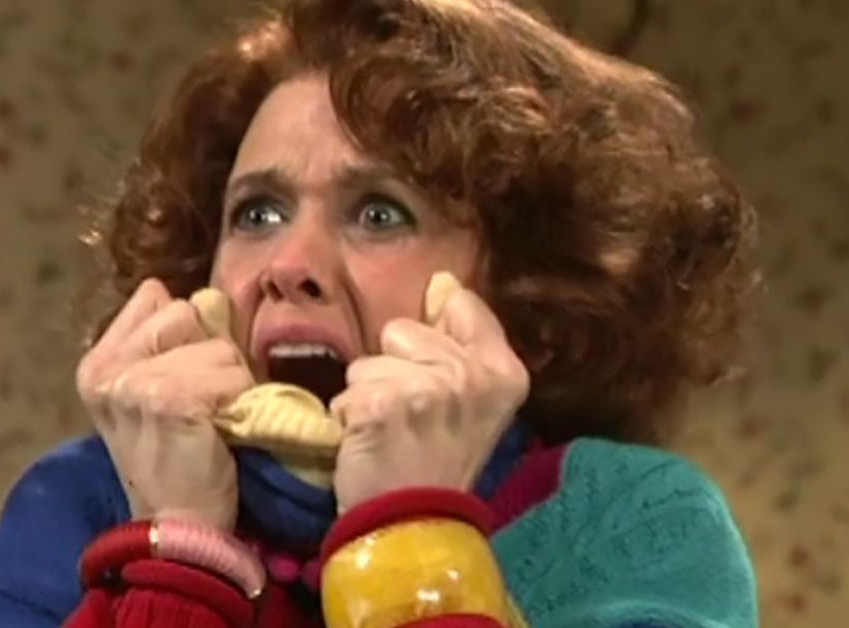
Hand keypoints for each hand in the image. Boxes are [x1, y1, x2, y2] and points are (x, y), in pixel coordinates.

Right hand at [75, 278, 252, 530]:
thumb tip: (208, 299)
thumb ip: (168, 344)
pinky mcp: (170, 399)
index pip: (154, 297)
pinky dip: (240, 400)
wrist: (177, 526)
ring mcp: (135, 383)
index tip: (184, 375)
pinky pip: (231, 374)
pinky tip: (223, 429)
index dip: (185, 331)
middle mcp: (108, 370)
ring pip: (217, 346)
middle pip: (186, 313)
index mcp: (97, 363)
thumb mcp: (151, 396)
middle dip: (210, 352)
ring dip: (230, 380)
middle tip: (203, 401)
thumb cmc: (175, 461)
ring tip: (213, 418)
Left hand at [329, 285, 529, 511]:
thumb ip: (464, 343)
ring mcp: (426, 388)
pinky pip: (345, 392)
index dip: (435, 336)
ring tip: (388, 433)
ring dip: (368, 395)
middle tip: (411, 418)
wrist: (416, 527)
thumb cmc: (440, 464)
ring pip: (367, 362)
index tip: (436, 378)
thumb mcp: (474, 404)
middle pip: (403, 330)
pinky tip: (367, 444)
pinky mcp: (381, 404)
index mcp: (503, 371)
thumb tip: (442, 285)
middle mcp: (470, 375)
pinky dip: (346, 418)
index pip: (462, 305)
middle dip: (395, 368)